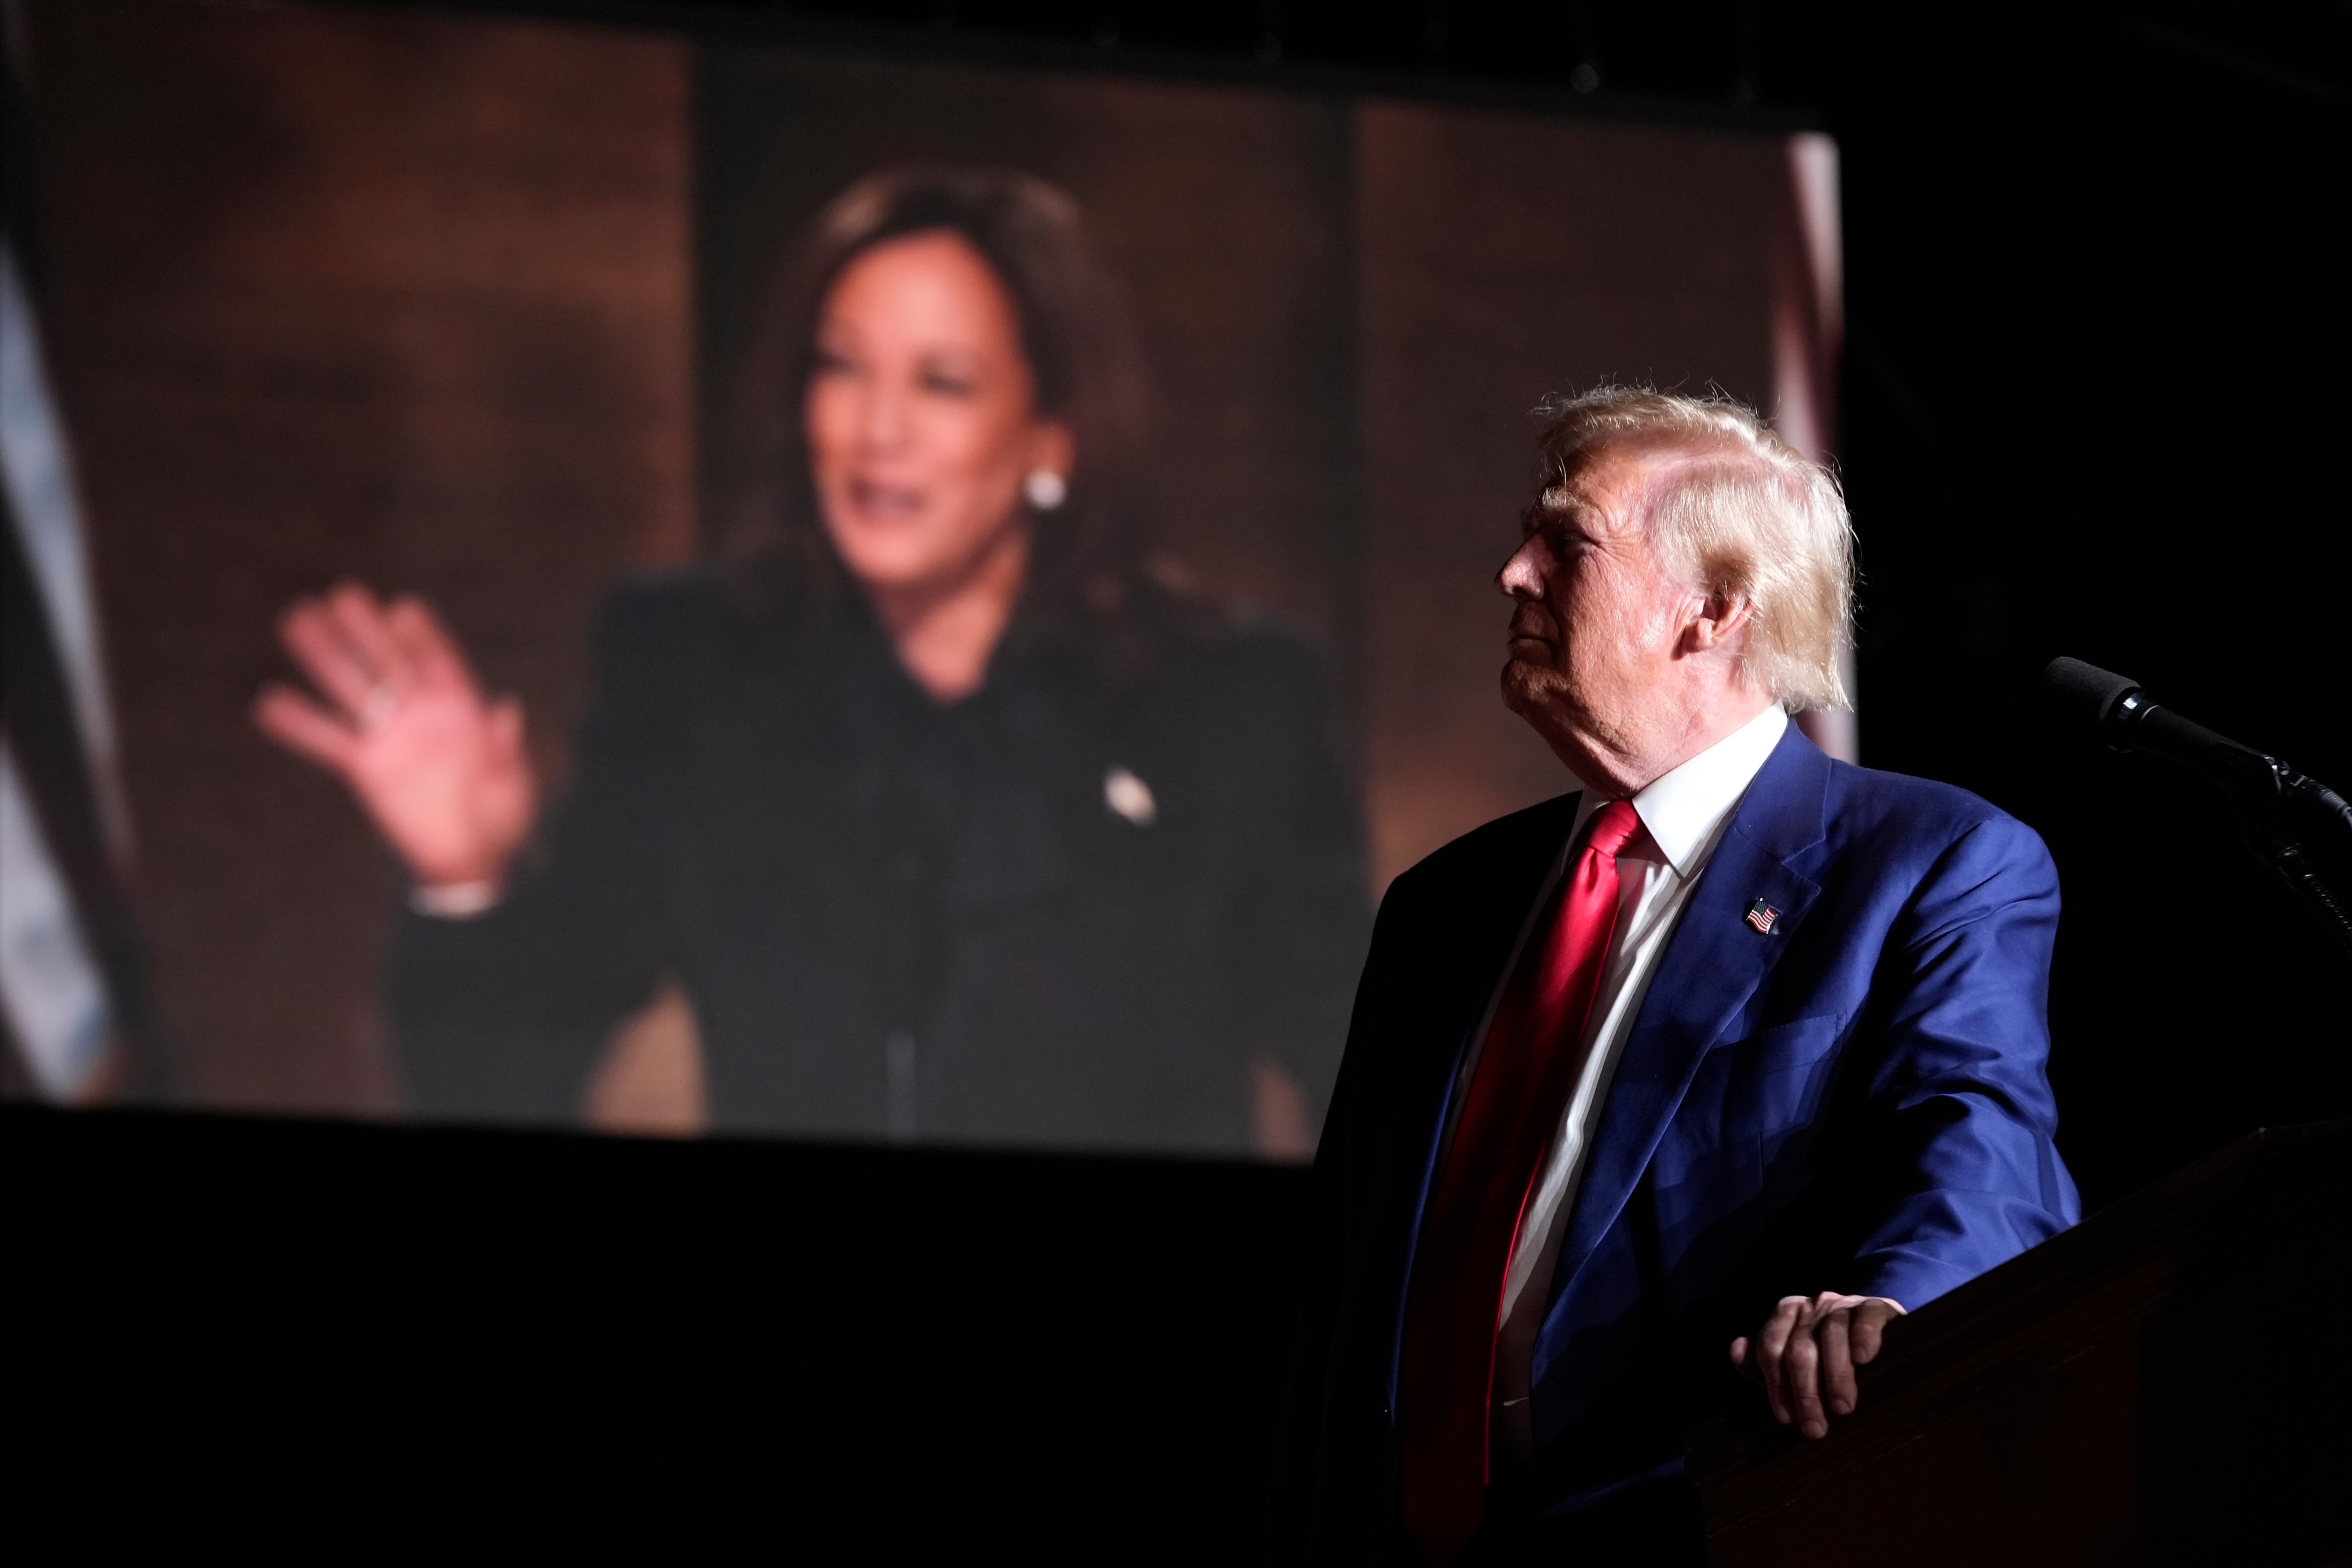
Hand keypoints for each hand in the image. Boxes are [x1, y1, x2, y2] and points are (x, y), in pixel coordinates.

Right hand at [253, 581, 537, 891]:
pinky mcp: (365, 767)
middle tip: (343, 594)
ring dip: (324, 656)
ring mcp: (390, 736)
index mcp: (461, 706)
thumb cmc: (501, 816)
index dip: (422, 636)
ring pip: (352, 688)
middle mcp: (420, 712)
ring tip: (296, 619)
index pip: (438, 661)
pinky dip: (299, 724)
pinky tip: (268, 703)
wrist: (470, 856)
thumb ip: (504, 750)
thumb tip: (505, 708)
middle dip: (367, 631)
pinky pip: (327, 741)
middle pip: (389, 663)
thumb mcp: (511, 785)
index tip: (402, 609)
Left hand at [1729, 1291, 1904, 1439]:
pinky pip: (1866, 1317)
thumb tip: (1735, 1351)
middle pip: (1799, 1347)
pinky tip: (1864, 1359)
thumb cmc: (1831, 1358)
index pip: (1770, 1348)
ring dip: (1836, 1374)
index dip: (1775, 1385)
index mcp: (1786, 1315)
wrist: (1882, 1338)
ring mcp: (1844, 1304)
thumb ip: (1763, 1361)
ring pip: (1832, 1334)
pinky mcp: (1877, 1306)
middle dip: (1805, 1391)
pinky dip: (1863, 1336)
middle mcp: (1812, 1306)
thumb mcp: (1795, 1363)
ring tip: (1842, 1408)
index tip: (1786, 1419)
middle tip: (1815, 1428)